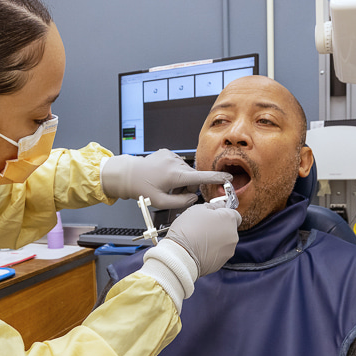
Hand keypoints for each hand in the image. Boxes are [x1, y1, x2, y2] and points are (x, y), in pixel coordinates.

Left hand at [101, 149, 232, 208]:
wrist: (127, 175)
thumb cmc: (142, 189)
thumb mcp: (161, 202)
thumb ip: (181, 203)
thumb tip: (193, 198)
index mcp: (175, 175)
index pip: (201, 177)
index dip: (216, 178)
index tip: (228, 178)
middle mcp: (175, 163)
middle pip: (193, 177)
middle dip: (188, 187)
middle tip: (174, 193)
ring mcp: (171, 156)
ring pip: (185, 171)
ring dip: (181, 180)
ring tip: (166, 185)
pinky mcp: (167, 152)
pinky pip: (178, 165)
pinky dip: (175, 172)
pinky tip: (163, 176)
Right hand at [164, 200, 241, 275]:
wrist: (180, 256)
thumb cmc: (187, 231)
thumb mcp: (197, 209)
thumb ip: (212, 206)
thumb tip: (219, 205)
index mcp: (229, 219)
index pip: (234, 213)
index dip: (223, 213)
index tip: (214, 215)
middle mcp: (233, 235)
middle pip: (229, 228)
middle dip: (219, 226)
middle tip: (203, 227)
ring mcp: (229, 250)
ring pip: (224, 241)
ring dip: (216, 239)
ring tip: (199, 239)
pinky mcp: (222, 262)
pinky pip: (219, 253)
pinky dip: (212, 250)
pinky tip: (199, 248)